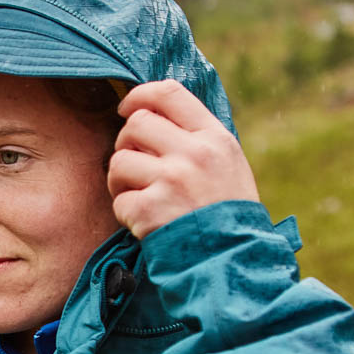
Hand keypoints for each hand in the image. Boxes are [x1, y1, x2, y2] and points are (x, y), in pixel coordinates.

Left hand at [107, 80, 259, 239]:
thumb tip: (153, 113)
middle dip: (126, 142)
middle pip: (136, 123)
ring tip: (139, 194)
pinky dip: (126, 213)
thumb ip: (197, 138)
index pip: (169, 93)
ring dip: (120, 179)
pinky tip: (144, 221)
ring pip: (119, 160)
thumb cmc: (228, 213)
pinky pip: (119, 200)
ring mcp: (172, 181)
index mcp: (214, 138)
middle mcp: (194, 154)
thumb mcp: (229, 164)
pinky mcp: (151, 211)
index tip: (126, 108)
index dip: (139, 95)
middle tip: (134, 165)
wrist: (235, 260)